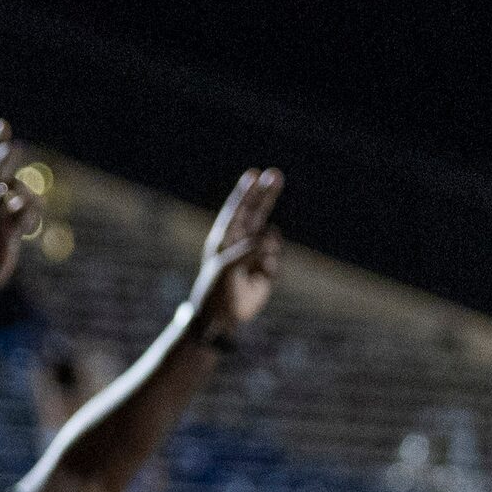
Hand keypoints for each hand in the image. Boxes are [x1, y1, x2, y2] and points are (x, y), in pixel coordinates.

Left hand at [187, 168, 284, 334]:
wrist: (221, 318)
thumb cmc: (216, 291)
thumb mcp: (228, 269)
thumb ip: (249, 249)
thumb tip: (272, 235)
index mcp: (224, 239)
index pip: (237, 210)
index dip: (245, 192)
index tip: (253, 174)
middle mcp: (239, 242)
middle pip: (256, 212)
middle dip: (266, 194)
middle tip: (275, 173)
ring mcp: (253, 254)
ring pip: (271, 238)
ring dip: (269, 249)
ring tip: (257, 267)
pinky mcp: (265, 268)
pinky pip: (275, 259)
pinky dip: (271, 266)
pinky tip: (260, 278)